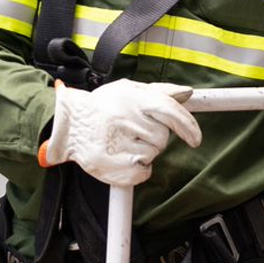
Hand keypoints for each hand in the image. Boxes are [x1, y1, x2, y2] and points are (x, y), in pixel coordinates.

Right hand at [38, 79, 201, 186]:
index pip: (169, 112)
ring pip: (153, 154)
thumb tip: (188, 93)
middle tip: (135, 131)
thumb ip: (161, 91)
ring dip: (144, 151)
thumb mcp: (130, 90)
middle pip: (162, 137)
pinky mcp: (112, 167)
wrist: (68, 124)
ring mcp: (118, 145)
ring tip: (124, 141)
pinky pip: (142, 172)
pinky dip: (138, 169)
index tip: (195, 139)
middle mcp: (125, 120)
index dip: (187, 126)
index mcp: (132, 99)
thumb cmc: (103, 106)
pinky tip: (122, 157)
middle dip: (155, 136)